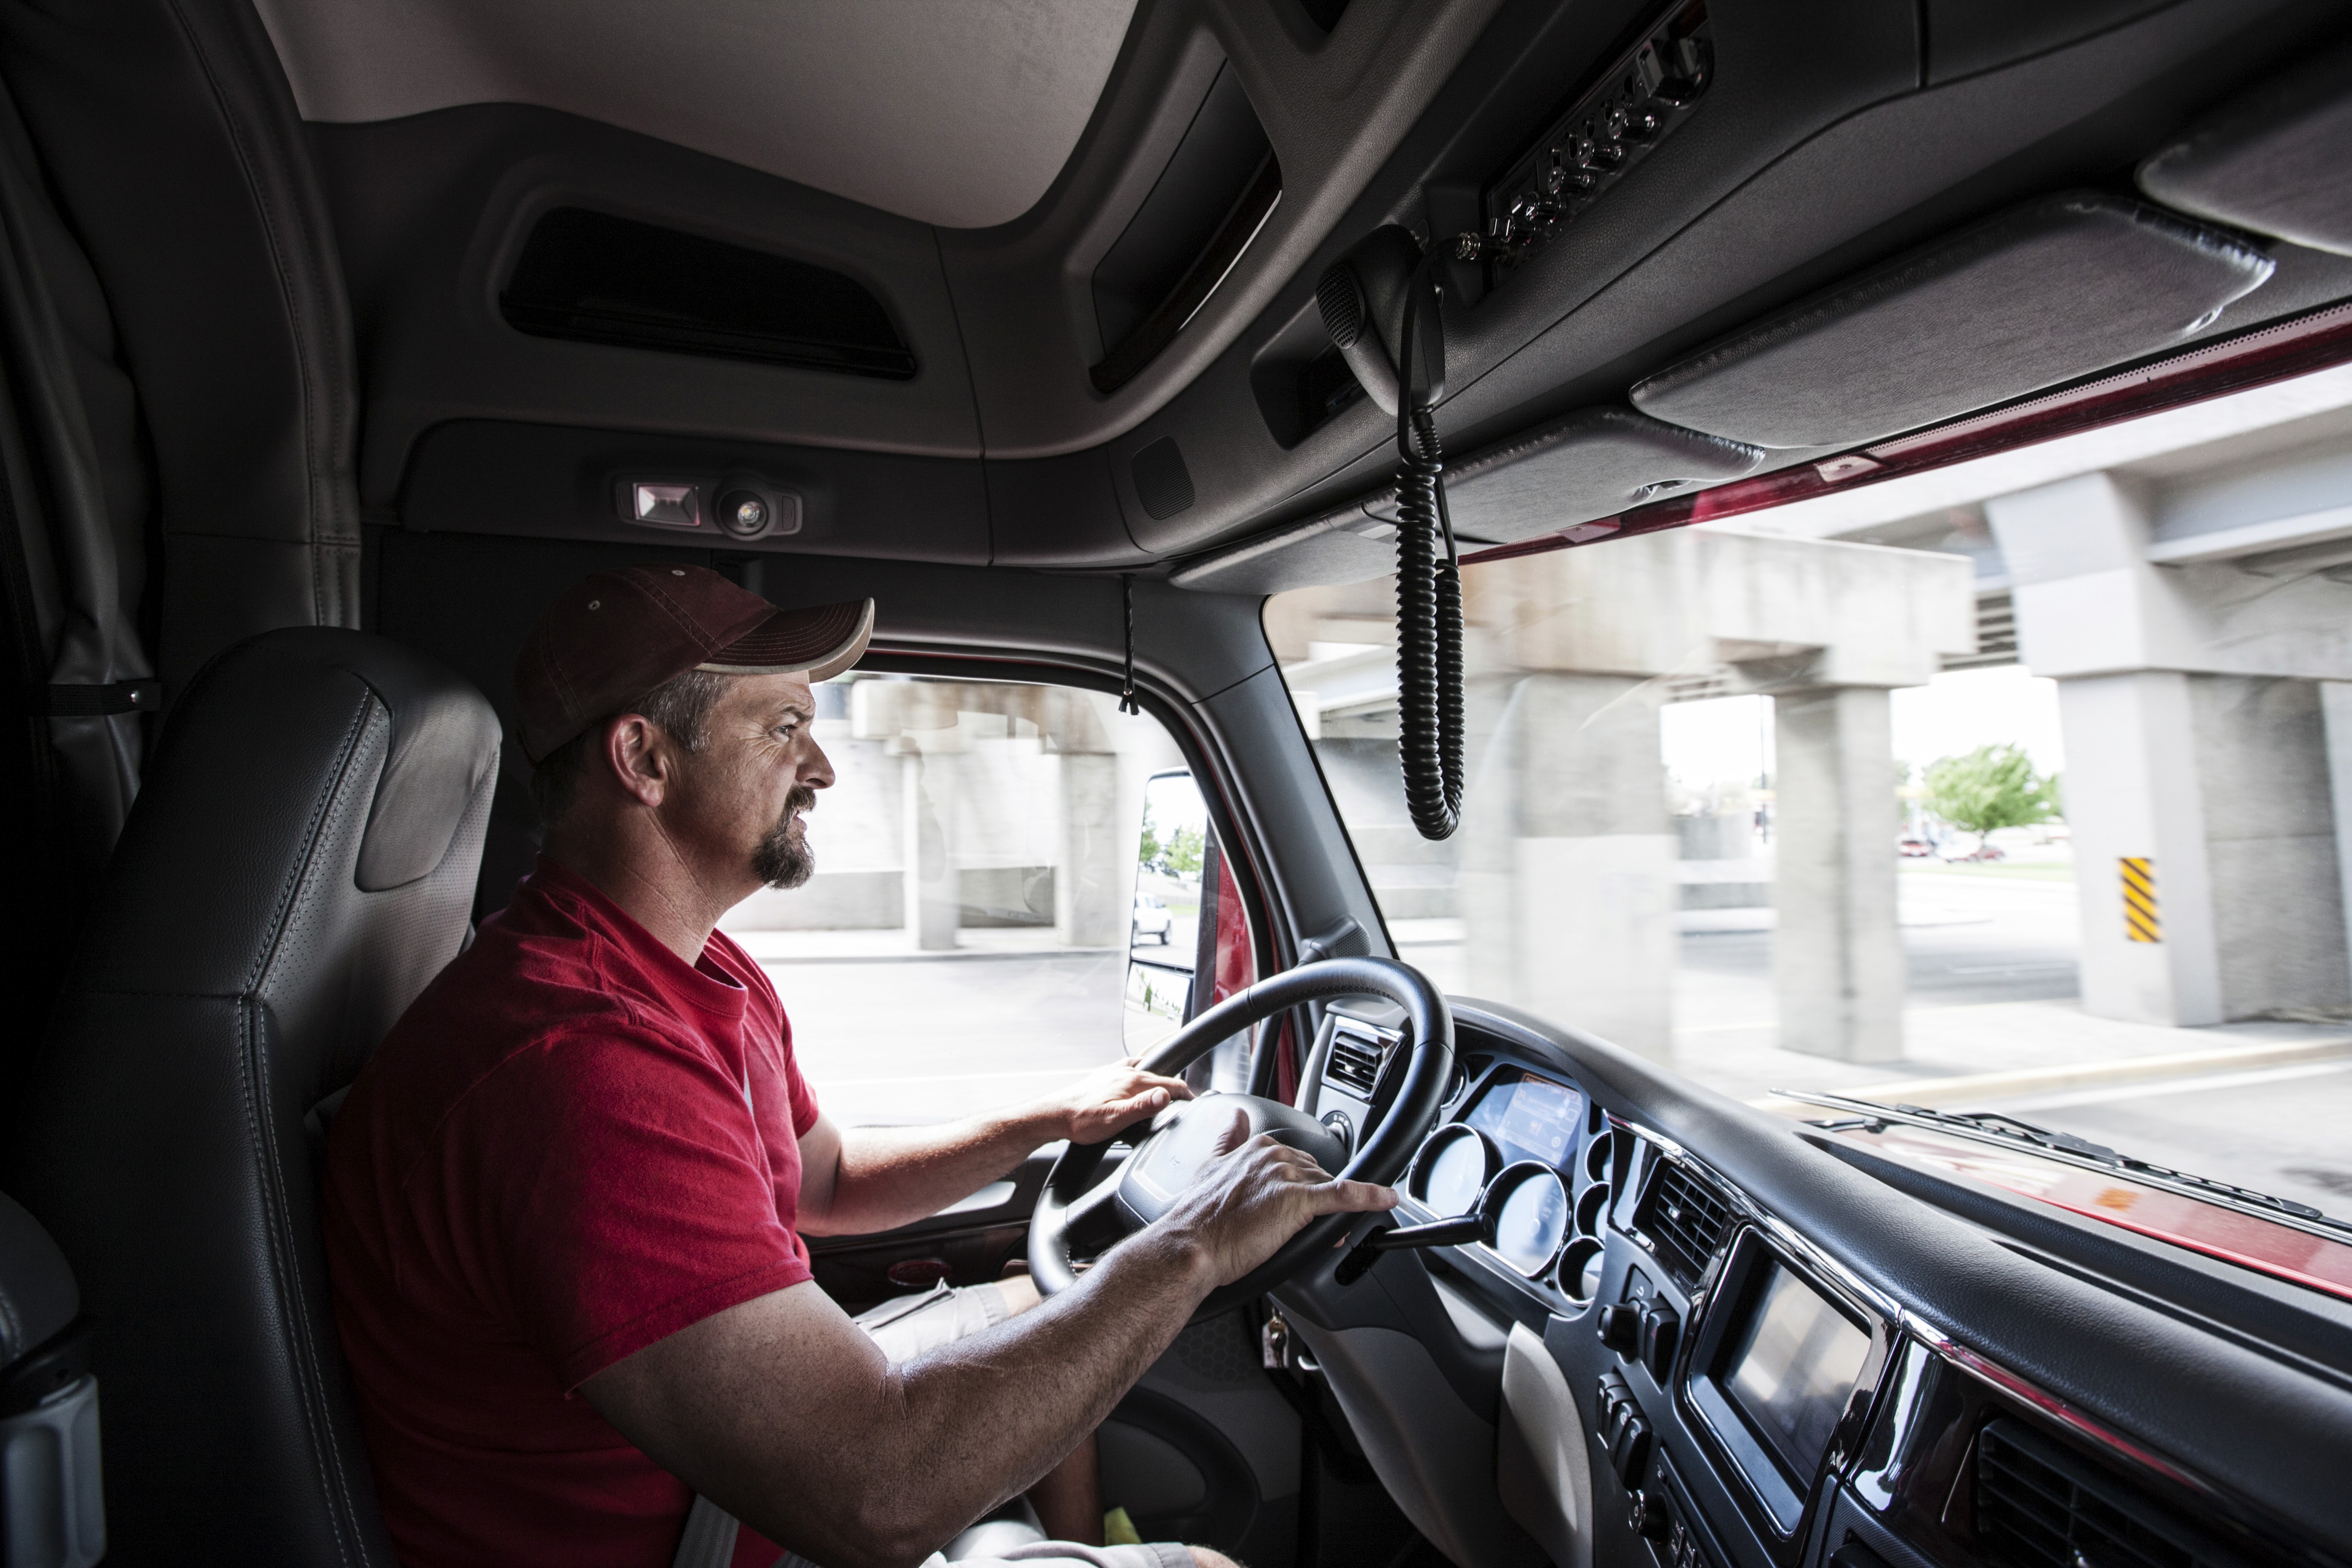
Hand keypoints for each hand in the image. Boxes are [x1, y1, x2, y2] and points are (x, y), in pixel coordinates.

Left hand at [1034, 1056, 1194, 1143]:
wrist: (1054, 1116)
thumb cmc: (1082, 1121)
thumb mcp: (1116, 1119)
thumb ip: (1142, 1107)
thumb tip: (1165, 1096)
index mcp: (1132, 1081)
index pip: (1169, 1084)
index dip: (1186, 1094)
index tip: (1196, 1103)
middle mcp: (1124, 1072)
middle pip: (1159, 1076)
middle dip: (1174, 1087)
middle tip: (1185, 1100)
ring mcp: (1113, 1073)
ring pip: (1143, 1070)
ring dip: (1156, 1079)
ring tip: (1165, 1089)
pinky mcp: (1103, 1077)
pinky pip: (1127, 1070)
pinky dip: (1137, 1074)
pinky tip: (1134, 1079)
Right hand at [1159, 1108, 1396, 1287]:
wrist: (1192, 1246)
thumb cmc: (1199, 1218)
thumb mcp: (1211, 1166)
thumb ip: (1228, 1140)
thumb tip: (1236, 1117)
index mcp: (1258, 1147)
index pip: (1298, 1162)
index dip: (1303, 1185)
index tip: (1301, 1202)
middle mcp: (1275, 1156)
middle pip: (1317, 1175)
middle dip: (1319, 1200)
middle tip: (1307, 1225)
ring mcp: (1289, 1177)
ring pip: (1330, 1188)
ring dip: (1335, 1211)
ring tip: (1326, 1234)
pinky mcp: (1300, 1201)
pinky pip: (1344, 1195)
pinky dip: (1369, 1196)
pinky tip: (1386, 1198)